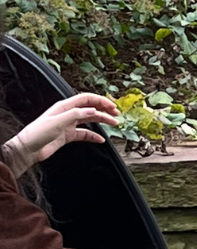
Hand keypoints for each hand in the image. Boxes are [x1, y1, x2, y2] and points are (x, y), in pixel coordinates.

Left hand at [0, 93, 119, 177]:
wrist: (28, 150)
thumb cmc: (38, 134)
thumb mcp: (57, 121)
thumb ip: (76, 115)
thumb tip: (93, 110)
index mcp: (64, 107)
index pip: (86, 99)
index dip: (100, 101)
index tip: (112, 106)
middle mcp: (68, 114)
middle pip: (90, 108)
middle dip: (104, 110)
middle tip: (116, 114)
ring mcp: (68, 125)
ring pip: (90, 120)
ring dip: (102, 121)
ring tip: (114, 124)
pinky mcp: (68, 136)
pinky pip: (84, 134)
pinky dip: (93, 136)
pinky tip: (100, 139)